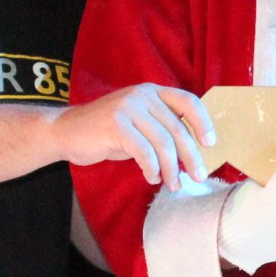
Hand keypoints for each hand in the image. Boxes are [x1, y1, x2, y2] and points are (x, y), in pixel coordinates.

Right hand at [55, 83, 215, 189]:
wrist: (65, 131)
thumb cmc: (108, 132)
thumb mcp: (139, 123)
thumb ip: (162, 128)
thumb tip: (193, 152)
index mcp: (153, 92)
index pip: (188, 101)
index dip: (203, 122)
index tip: (210, 144)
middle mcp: (142, 96)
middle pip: (177, 129)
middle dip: (191, 156)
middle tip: (198, 176)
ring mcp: (128, 108)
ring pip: (162, 143)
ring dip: (171, 168)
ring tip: (173, 184)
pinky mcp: (116, 125)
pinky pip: (143, 151)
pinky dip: (151, 168)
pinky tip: (152, 178)